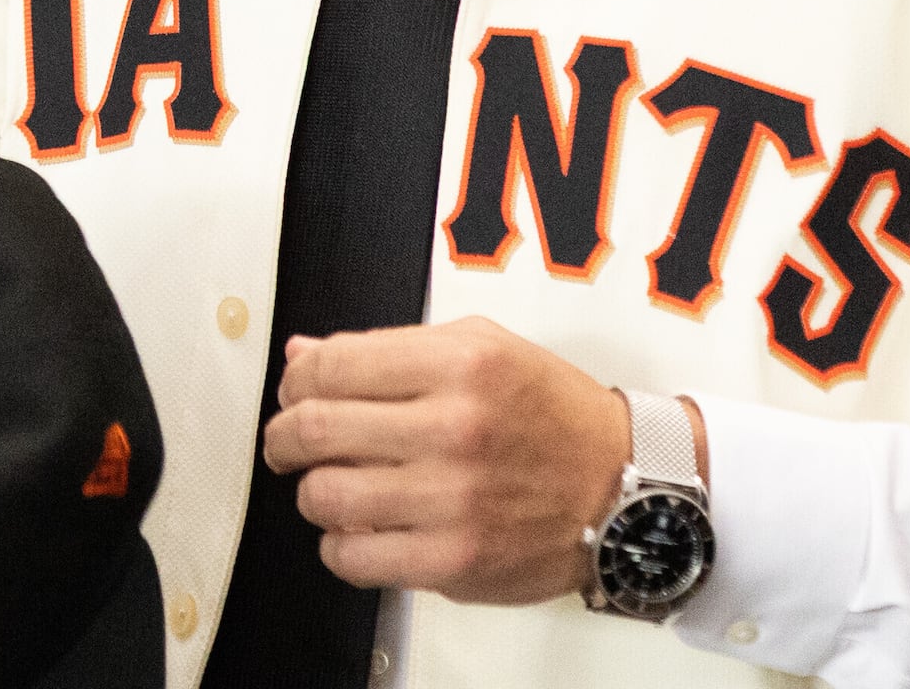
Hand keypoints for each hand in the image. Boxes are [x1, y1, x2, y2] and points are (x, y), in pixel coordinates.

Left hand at [257, 316, 639, 605]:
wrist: (626, 487)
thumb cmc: (553, 415)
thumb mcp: (483, 349)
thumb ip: (390, 349)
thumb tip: (305, 355)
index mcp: (461, 363)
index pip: (331, 365)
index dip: (296, 379)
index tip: (296, 391)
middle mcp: (455, 427)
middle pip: (314, 429)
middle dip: (283, 436)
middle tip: (288, 442)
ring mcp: (454, 499)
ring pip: (324, 497)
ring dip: (311, 492)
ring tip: (329, 486)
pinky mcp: (456, 560)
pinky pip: (355, 558)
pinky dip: (339, 546)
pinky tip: (358, 530)